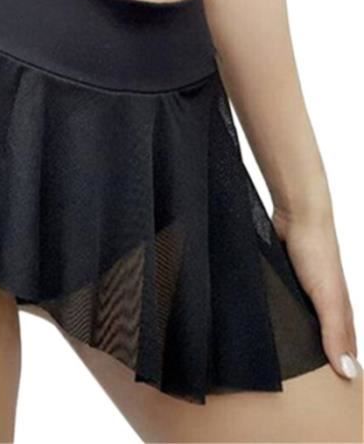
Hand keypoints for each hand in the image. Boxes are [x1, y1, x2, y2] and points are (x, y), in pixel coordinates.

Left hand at [271, 206, 360, 380]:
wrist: (296, 215)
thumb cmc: (318, 251)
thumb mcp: (329, 297)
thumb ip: (336, 331)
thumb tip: (348, 372)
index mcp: (338, 309)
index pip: (341, 347)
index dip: (337, 368)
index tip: (332, 393)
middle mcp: (319, 300)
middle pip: (316, 336)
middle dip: (309, 356)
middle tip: (297, 383)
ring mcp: (299, 288)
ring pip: (294, 320)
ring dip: (287, 335)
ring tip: (274, 359)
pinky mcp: (280, 278)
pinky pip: (277, 302)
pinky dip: (273, 313)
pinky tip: (261, 323)